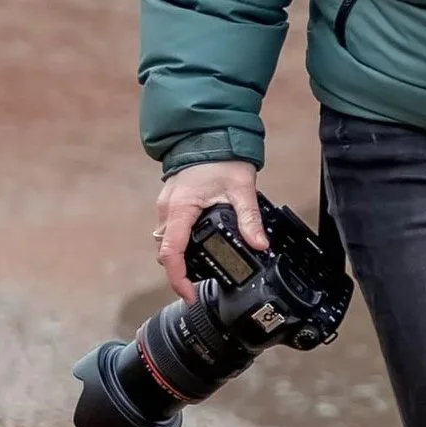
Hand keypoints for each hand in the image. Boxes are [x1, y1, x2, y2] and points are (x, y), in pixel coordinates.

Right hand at [153, 161, 267, 304]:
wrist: (209, 132)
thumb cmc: (222, 156)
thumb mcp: (241, 188)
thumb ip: (249, 218)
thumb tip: (260, 244)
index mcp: (181, 208)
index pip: (171, 254)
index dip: (178, 279)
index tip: (189, 294)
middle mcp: (168, 209)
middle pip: (166, 252)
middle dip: (180, 271)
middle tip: (199, 284)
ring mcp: (167, 205)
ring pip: (166, 241)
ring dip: (179, 257)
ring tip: (201, 267)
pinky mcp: (172, 202)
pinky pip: (170, 230)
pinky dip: (180, 242)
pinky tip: (199, 244)